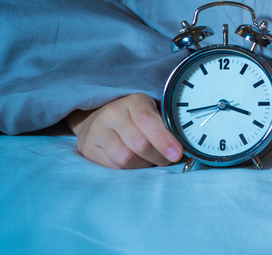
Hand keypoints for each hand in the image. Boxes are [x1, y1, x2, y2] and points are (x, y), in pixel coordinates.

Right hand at [65, 93, 183, 168]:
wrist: (99, 119)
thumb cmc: (136, 120)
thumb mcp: (153, 114)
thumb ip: (167, 127)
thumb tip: (184, 151)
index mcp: (134, 101)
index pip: (148, 120)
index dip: (164, 139)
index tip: (177, 154)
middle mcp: (112, 113)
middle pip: (140, 144)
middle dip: (159, 156)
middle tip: (168, 159)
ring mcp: (97, 130)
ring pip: (127, 158)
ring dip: (144, 164)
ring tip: (149, 159)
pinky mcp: (87, 147)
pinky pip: (114, 167)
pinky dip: (129, 169)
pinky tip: (133, 162)